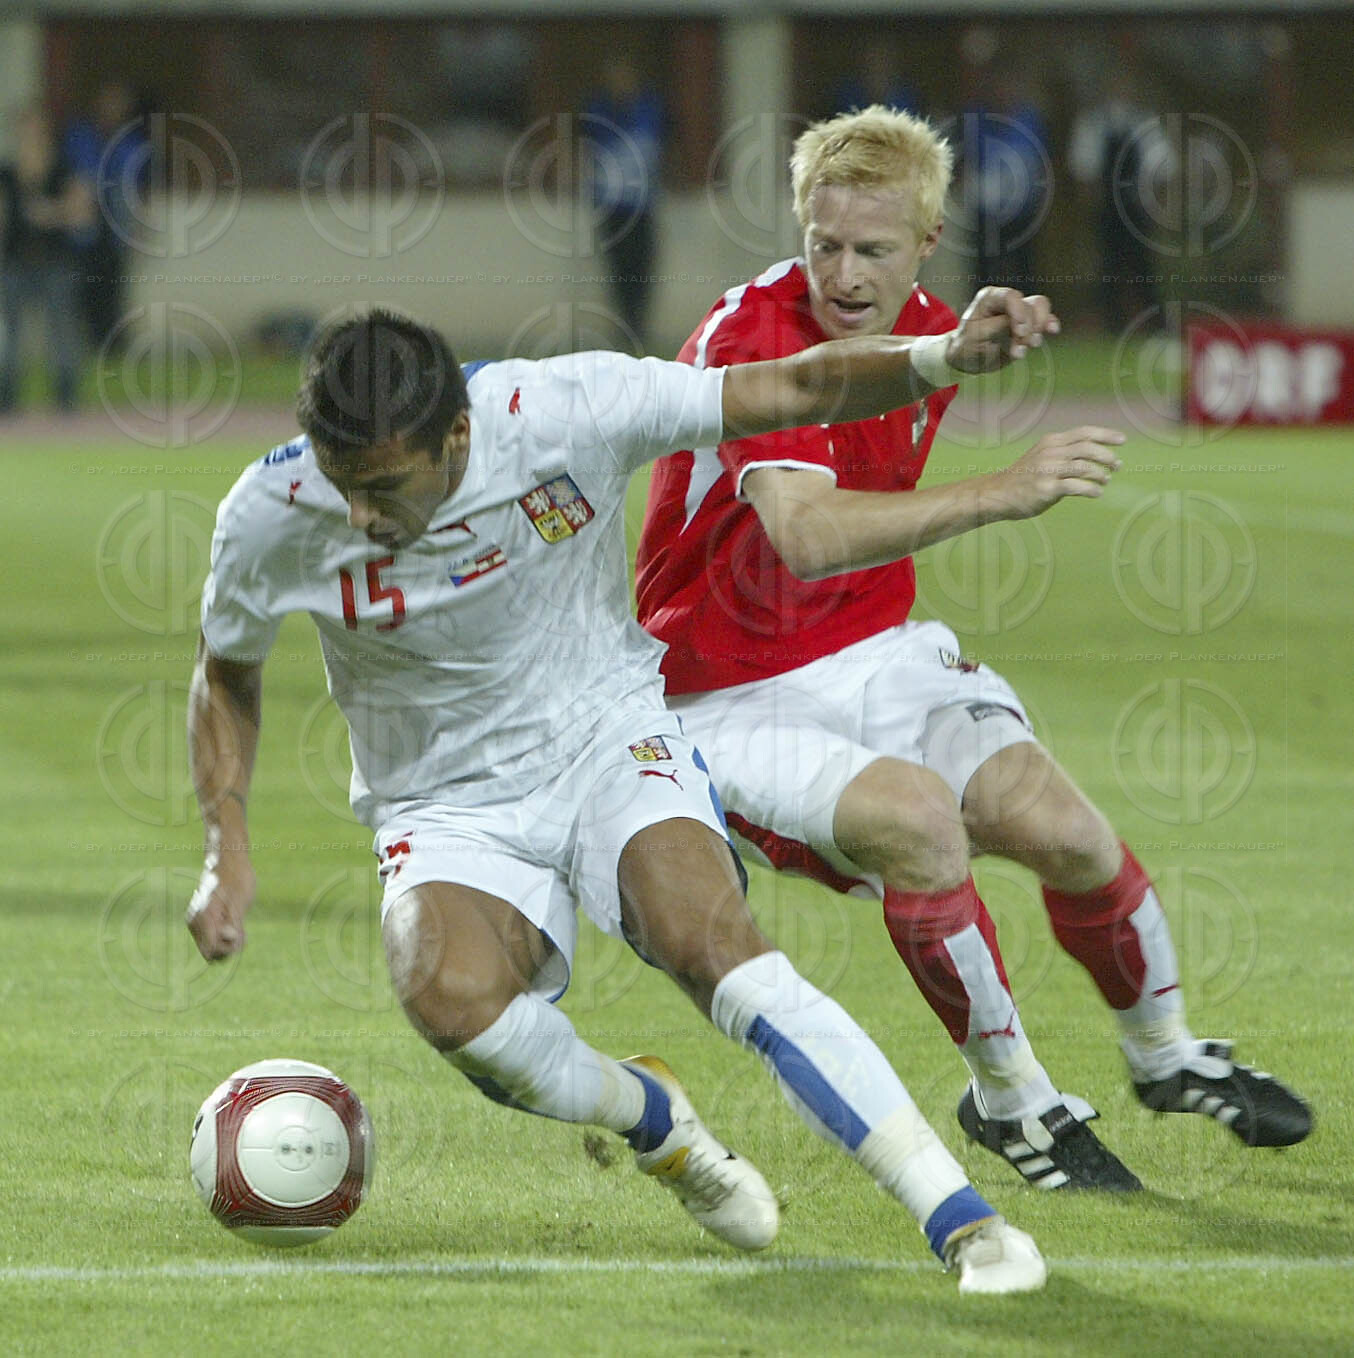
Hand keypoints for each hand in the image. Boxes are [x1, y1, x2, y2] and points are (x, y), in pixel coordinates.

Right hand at [186, 849, 255, 960]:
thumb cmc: (237, 878)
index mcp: (203, 916)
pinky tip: (234, 924)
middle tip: (242, 931)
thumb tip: (230, 939)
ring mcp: (196, 922)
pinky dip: (224, 937)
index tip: (240, 933)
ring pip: (211, 948)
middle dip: (228, 947)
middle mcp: (195, 921)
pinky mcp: (201, 922)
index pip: (212, 949)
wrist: (229, 861)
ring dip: (227, 943)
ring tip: (239, 926)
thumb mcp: (240, 901)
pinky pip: (211, 939)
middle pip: (210, 954)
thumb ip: (234, 923)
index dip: (229, 947)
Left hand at [945, 287, 1059, 373]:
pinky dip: (1049, 324)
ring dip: (1037, 330)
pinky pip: (1044, 319)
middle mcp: (1006, 301)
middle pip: (1030, 304)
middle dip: (1029, 327)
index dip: (1019, 312)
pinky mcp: (1028, 324)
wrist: (968, 359)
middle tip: (1019, 348)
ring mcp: (1019, 311)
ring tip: (1027, 347)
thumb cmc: (966, 345)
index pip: (1010, 297)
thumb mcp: (976, 337)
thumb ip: (998, 327)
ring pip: (1040, 309)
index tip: (1019, 332)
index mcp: (989, 299)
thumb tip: (1022, 324)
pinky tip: (1053, 330)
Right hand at [994, 426, 1124, 518]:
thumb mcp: (1042, 456)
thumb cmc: (1025, 477)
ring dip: (1101, 474)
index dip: (1106, 435)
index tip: (1123, 440)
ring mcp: (1048, 470)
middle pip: (1088, 448)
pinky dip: (1092, 489)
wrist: (998, 493)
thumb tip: (1096, 458)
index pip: (1084, 433)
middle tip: (1117, 465)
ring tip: (1106, 480)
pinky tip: (1097, 493)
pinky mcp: (1047, 489)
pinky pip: (1077, 487)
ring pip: (1085, 467)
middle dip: (1108, 456)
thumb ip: (1064, 453)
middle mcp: (1051, 452)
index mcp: (1051, 441)